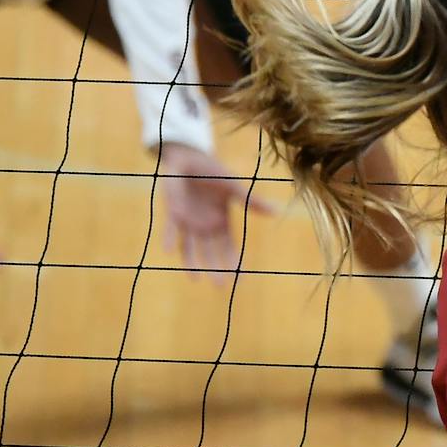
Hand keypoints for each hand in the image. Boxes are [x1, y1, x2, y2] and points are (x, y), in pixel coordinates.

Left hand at [155, 143, 275, 277]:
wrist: (190, 159)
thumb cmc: (214, 173)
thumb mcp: (235, 187)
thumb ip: (251, 202)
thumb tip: (277, 212)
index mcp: (221, 222)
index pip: (229, 247)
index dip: (234, 262)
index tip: (240, 280)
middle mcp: (204, 226)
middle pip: (210, 252)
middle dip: (215, 269)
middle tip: (220, 286)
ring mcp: (187, 221)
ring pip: (190, 247)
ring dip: (192, 262)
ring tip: (196, 278)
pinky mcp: (172, 213)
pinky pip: (171, 228)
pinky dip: (170, 239)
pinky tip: (169, 251)